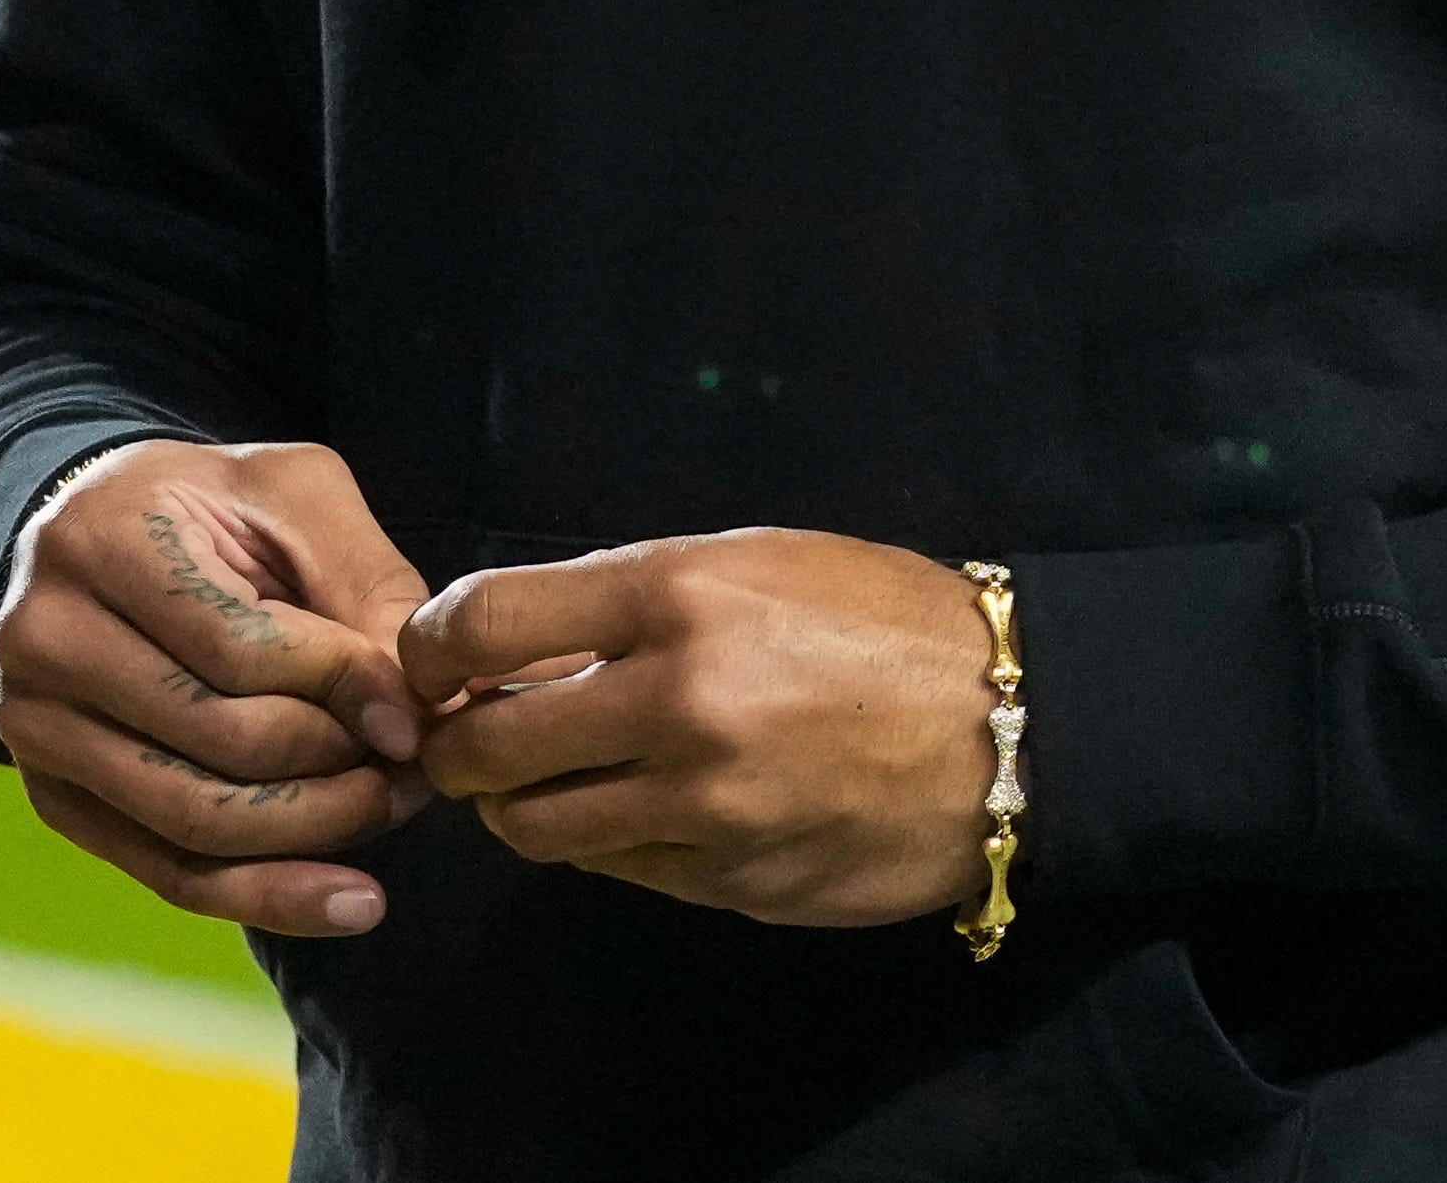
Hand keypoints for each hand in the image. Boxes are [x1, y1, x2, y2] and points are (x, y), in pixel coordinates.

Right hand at [0, 439, 435, 938]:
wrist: (92, 534)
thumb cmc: (208, 507)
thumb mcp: (293, 496)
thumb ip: (363, 583)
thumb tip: (412, 713)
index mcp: (102, 540)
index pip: (239, 652)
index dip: (343, 691)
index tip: (417, 716)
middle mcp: (45, 638)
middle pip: (220, 745)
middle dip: (338, 770)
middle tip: (414, 772)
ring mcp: (35, 726)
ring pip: (195, 822)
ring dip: (314, 834)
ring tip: (388, 812)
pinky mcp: (53, 796)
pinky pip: (167, 873)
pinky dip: (267, 896)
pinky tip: (348, 899)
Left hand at [402, 529, 993, 925]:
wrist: (1016, 726)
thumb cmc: (880, 619)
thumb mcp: (752, 561)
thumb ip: (628, 600)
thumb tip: (510, 646)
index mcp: (678, 597)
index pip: (482, 622)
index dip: (431, 647)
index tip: (433, 661)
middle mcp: (678, 705)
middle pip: (487, 747)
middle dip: (460, 743)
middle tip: (477, 732)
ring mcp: (705, 810)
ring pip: (538, 831)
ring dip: (522, 806)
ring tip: (553, 777)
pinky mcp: (732, 885)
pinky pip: (620, 872)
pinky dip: (608, 844)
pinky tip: (644, 809)